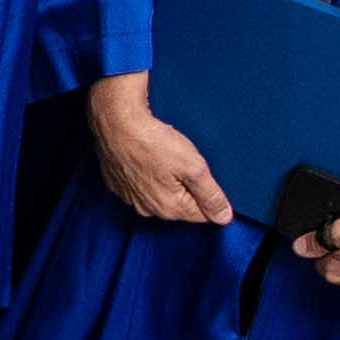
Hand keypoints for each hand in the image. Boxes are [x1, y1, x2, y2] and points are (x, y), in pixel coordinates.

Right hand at [87, 71, 231, 228]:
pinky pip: (139, 186)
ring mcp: (130, 198)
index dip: (209, 194)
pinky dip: (145, 175)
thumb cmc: (152, 141)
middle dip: (187, 188)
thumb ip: (211, 195)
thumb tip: (224, 218)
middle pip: (180, 206)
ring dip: (165, 181)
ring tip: (163, 156)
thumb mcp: (194, 167)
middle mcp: (148, 209)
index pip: (202, 214)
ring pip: (159, 195)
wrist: (115, 121)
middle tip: (183, 161)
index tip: (202, 173)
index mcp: (170, 208)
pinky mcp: (116, 185)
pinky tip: (146, 157)